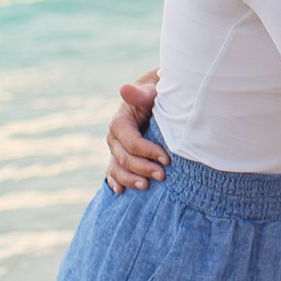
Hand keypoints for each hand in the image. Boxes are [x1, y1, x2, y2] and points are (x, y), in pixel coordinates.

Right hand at [105, 70, 167, 193]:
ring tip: (146, 187)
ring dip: (130, 180)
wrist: (150, 97)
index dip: (148, 152)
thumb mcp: (149, 91)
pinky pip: (113, 171)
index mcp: (120, 122)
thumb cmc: (153, 94)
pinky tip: (120, 192)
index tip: (167, 159)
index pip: (132, 142)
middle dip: (143, 168)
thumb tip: (124, 89)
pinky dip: (115, 182)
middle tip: (162, 176)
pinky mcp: (118, 156)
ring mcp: (115, 148)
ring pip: (117, 168)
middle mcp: (114, 137)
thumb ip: (139, 93)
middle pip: (125, 158)